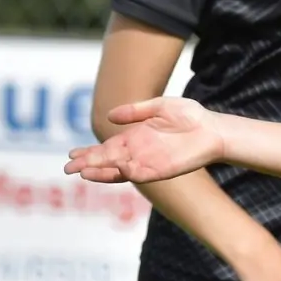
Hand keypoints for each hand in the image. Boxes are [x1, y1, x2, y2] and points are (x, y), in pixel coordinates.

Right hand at [64, 97, 224, 183]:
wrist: (213, 130)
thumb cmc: (190, 116)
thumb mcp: (159, 106)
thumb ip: (135, 110)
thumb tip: (111, 115)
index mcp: (135, 137)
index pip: (107, 147)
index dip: (89, 152)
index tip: (71, 153)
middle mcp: (138, 152)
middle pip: (107, 160)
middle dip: (87, 163)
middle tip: (67, 167)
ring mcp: (148, 162)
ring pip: (118, 170)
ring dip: (100, 172)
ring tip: (82, 172)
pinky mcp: (160, 170)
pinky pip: (138, 174)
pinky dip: (124, 173)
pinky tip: (112, 169)